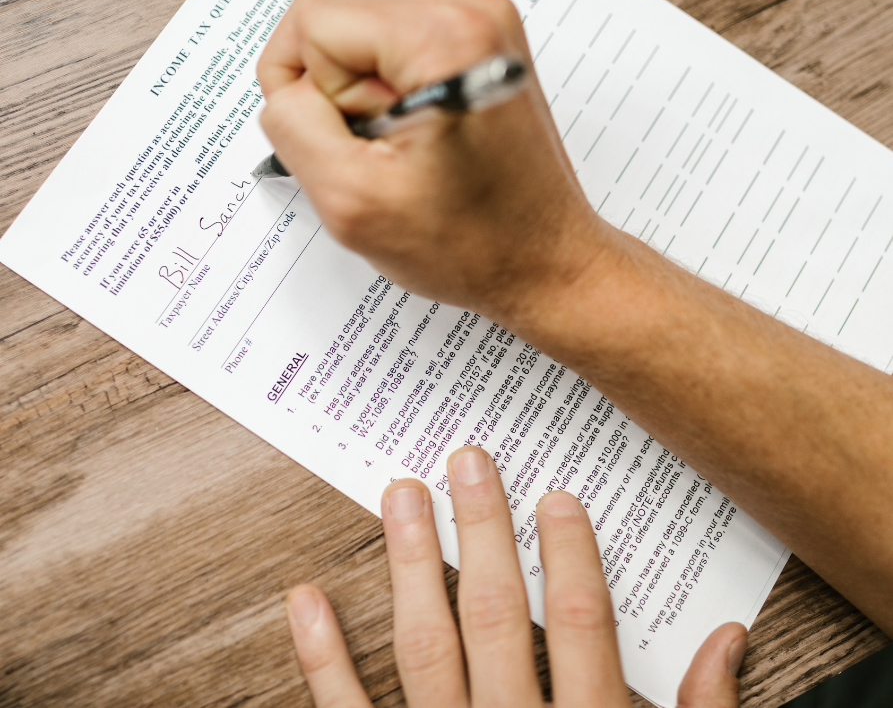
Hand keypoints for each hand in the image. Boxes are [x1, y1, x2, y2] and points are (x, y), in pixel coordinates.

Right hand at [257, 0, 605, 324]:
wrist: (545, 260)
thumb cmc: (474, 245)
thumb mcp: (353, 201)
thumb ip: (293, 126)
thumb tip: (285, 89)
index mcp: (447, 37)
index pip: (313, 17)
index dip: (304, 88)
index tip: (348, 142)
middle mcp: (472, 10)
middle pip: (332, 1)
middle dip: (324, 78)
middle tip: (367, 140)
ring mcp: (481, 20)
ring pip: (357, 17)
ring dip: (352, 83)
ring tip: (394, 140)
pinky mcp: (479, 40)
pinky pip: (389, 35)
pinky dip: (379, 82)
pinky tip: (409, 131)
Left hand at [285, 446, 747, 707]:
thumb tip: (728, 637)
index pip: (583, 627)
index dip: (571, 557)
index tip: (556, 495)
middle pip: (497, 618)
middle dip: (483, 534)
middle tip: (466, 461)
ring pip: (425, 649)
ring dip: (410, 567)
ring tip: (399, 495)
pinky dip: (323, 658)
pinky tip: (307, 597)